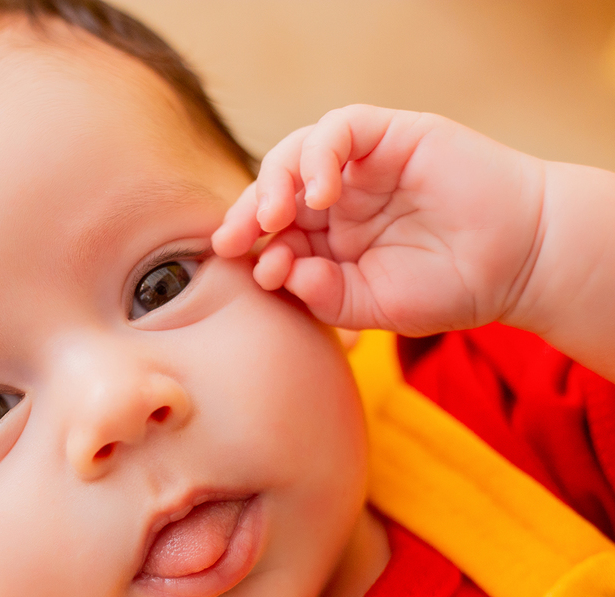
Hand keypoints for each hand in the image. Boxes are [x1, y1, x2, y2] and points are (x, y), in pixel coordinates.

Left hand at [211, 105, 545, 336]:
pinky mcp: (392, 134)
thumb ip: (322, 294)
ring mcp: (364, 164)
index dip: (248, 244)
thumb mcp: (372, 306)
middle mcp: (339, 198)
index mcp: (326, 238)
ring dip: (274, 182)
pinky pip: (340, 128)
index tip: (243, 267)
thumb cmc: (449, 288)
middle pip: (273, 189)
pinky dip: (318, 154)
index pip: (270, 231)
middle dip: (247, 213)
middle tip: (235, 239)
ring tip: (274, 217)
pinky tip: (320, 195)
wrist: (521, 264)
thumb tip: (279, 272)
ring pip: (297, 152)